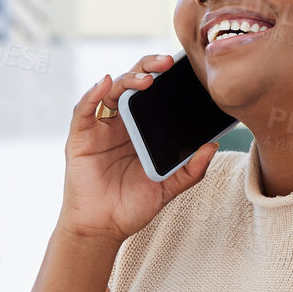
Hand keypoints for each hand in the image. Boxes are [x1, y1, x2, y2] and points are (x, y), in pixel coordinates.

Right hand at [57, 55, 218, 246]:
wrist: (103, 228)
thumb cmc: (133, 206)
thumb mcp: (169, 188)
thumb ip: (191, 170)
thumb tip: (212, 146)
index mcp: (143, 129)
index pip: (155, 94)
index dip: (166, 78)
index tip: (186, 70)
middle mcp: (121, 122)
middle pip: (134, 84)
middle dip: (149, 68)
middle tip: (167, 63)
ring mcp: (100, 127)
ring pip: (111, 91)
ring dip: (128, 80)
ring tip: (145, 79)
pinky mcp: (80, 136)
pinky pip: (84, 110)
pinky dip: (93, 94)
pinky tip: (105, 83)